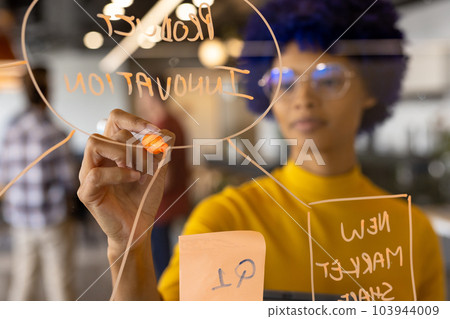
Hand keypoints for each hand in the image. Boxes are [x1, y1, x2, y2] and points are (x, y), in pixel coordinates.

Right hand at [78, 109, 174, 253]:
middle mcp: (97, 158)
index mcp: (112, 149)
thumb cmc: (144, 197)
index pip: (114, 119)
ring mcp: (88, 174)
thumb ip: (161, 151)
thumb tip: (167, 133)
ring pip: (95, 143)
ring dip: (124, 153)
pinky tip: (135, 178)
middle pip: (107, 130)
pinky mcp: (87, 192)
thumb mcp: (158, 170)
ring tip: (140, 169)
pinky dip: (118, 174)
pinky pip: (96, 174)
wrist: (139, 227)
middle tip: (151, 158)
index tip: (155, 131)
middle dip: (134, 141)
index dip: (133, 120)